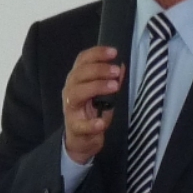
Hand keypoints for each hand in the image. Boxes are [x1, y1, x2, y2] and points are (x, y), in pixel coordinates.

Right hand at [61, 46, 123, 165]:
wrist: (80, 140)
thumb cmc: (91, 112)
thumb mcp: (103, 94)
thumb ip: (111, 80)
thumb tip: (121, 65)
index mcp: (77, 79)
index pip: (82, 60)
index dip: (97, 53)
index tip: (113, 52)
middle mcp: (70, 91)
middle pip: (79, 74)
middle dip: (99, 70)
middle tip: (116, 71)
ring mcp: (70, 109)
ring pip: (77, 93)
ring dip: (96, 87)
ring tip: (114, 87)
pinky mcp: (75, 128)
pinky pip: (81, 125)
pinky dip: (91, 123)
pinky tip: (102, 121)